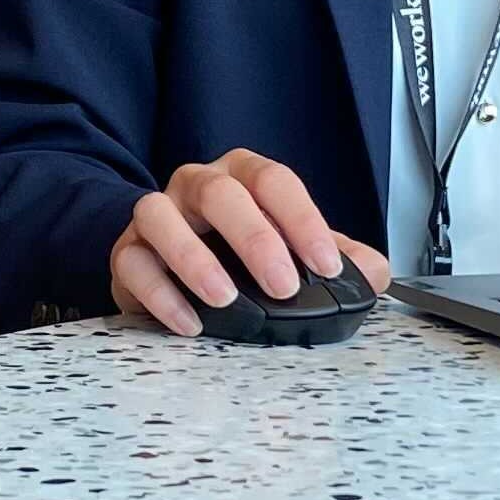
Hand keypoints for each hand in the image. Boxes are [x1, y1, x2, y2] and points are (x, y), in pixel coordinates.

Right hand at [112, 150, 388, 335]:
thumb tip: (375, 274)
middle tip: (283, 285)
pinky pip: (132, 262)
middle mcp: (196, 186)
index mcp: (243, 177)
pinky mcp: (125, 252)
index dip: (302, 220)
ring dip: (194, 259)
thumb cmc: (234, 248)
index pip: (273, 181)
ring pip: (160, 215)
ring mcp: (156, 215)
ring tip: (225, 300)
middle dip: (255, 238)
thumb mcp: (292, 249)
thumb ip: (337, 258)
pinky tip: (189, 322)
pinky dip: (160, 293)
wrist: (167, 255)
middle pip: (220, 193)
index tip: (326, 265)